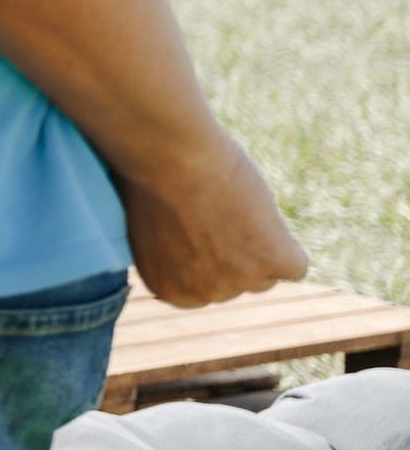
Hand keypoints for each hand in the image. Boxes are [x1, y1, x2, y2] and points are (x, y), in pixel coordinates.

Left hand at [118, 129, 309, 306]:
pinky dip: (287, 244)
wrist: (170, 155)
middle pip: (238, 282)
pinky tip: (261, 215)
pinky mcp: (274, 262)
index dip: (209, 256)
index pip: (206, 287)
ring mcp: (240, 281)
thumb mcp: (157, 227)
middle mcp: (203, 293)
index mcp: (169, 288)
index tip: (200, 228)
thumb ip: (179, 254)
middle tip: (217, 211)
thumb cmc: (154, 175)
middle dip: (234, 253)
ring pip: (266, 275)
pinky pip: (295, 265)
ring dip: (260, 247)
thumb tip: (202, 254)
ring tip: (233, 207)